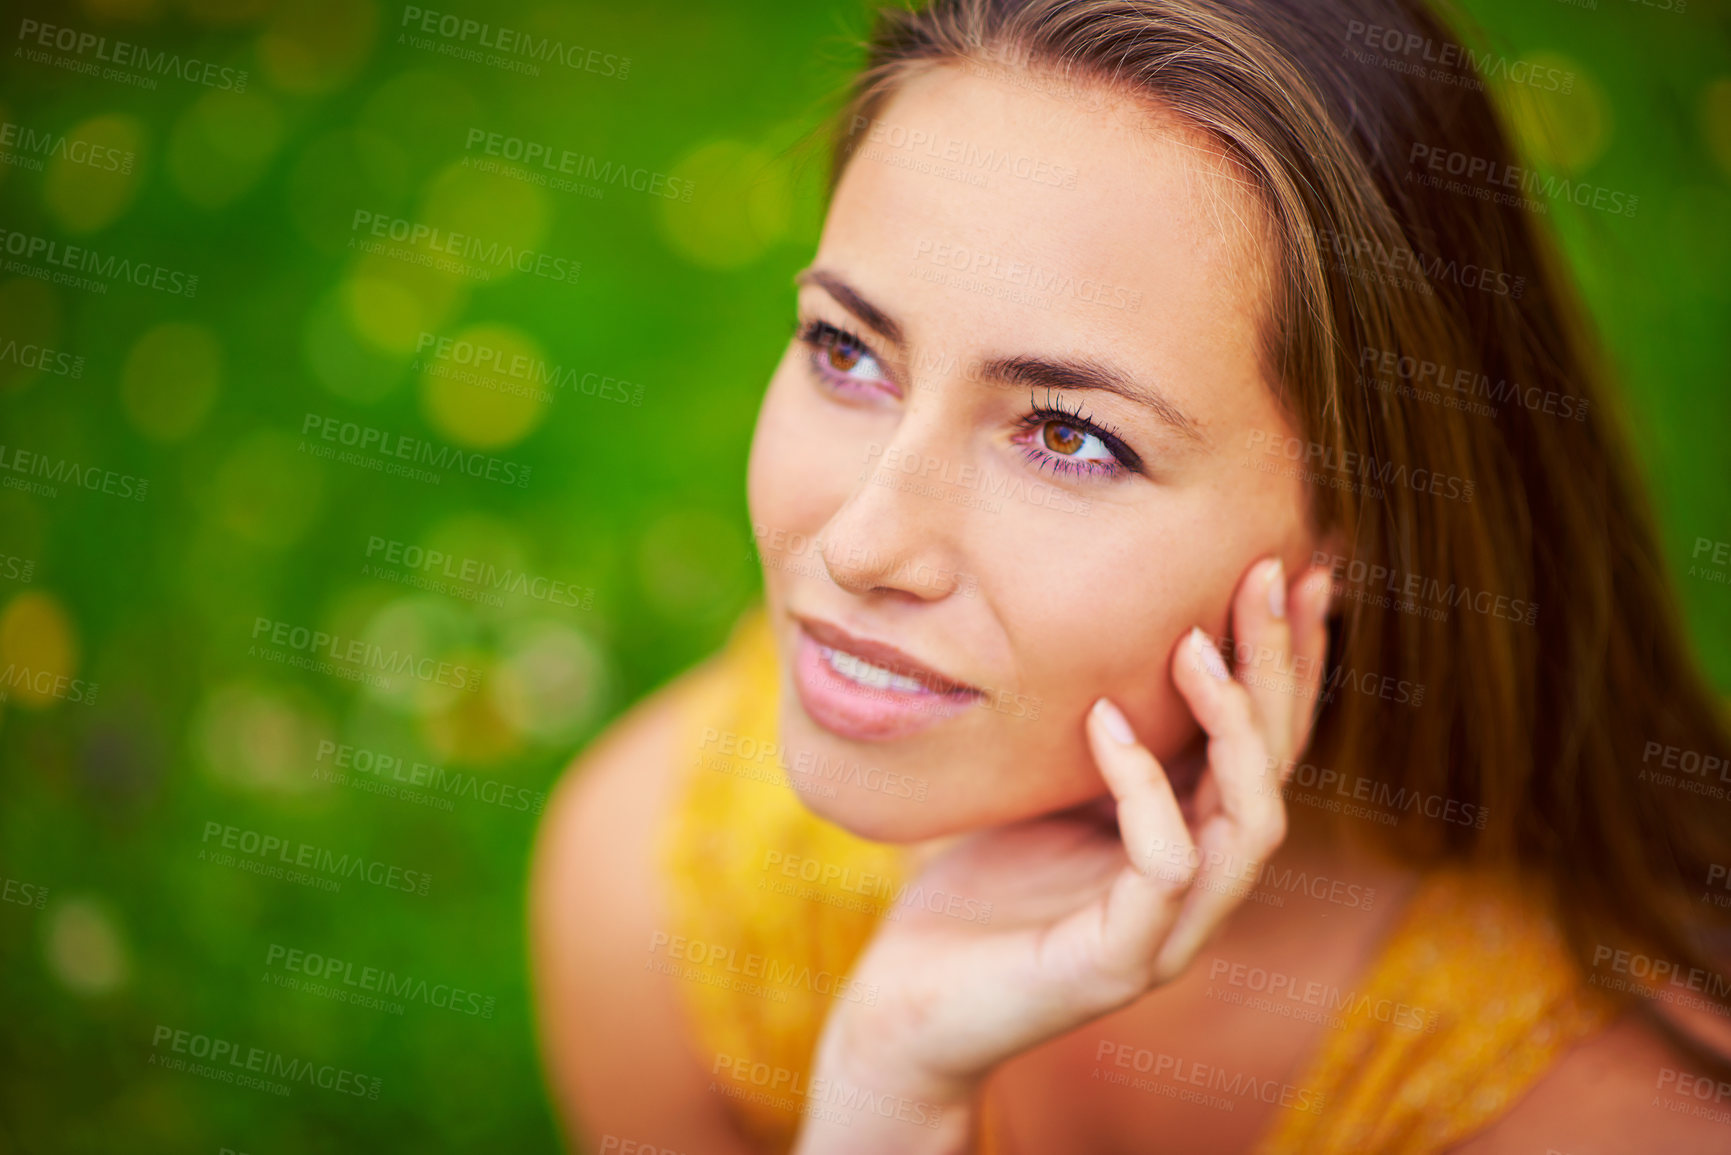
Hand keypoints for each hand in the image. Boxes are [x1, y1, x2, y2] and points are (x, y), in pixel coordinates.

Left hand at [792, 557, 1333, 1152]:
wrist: (909, 999)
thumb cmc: (975, 890)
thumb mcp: (1047, 789)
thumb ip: (1098, 734)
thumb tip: (1109, 625)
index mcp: (1192, 838)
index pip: (1266, 742)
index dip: (1288, 658)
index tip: (1289, 565)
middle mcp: (1201, 886)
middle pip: (1277, 769)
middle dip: (1280, 667)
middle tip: (1269, 573)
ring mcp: (1169, 931)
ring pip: (1250, 822)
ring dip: (1233, 725)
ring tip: (1194, 643)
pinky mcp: (1119, 963)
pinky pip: (1163, 866)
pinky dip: (1143, 787)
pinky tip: (1103, 721)